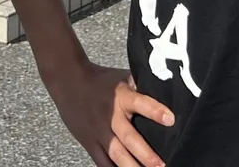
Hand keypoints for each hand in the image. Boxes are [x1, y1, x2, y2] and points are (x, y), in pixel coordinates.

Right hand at [45, 58, 174, 166]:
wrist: (68, 81)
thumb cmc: (99, 80)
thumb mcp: (121, 79)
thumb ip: (140, 88)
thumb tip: (166, 92)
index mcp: (121, 96)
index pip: (139, 102)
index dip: (154, 111)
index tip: (170, 119)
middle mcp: (110, 115)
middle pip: (128, 137)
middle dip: (145, 153)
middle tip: (161, 165)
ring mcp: (99, 132)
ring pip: (116, 154)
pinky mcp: (89, 143)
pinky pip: (102, 162)